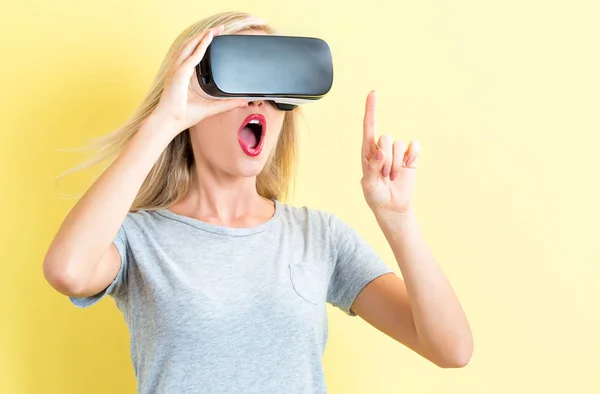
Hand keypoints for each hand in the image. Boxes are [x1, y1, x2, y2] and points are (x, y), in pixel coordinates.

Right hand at [152, 25, 247, 136]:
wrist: (170, 121)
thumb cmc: (183, 115)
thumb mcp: (211, 107)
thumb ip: (227, 104)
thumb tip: (243, 102)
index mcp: (182, 75)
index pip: (192, 54)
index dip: (202, 44)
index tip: (213, 38)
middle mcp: (178, 69)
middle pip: (191, 45)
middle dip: (204, 35)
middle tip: (219, 29)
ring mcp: (177, 69)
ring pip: (190, 45)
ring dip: (203, 35)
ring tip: (216, 29)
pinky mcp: (180, 72)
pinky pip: (193, 55)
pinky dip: (201, 45)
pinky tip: (209, 38)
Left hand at [361, 91, 420, 216]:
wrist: (393, 207)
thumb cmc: (376, 196)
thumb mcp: (369, 185)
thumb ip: (372, 168)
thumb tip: (380, 152)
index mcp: (368, 152)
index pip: (368, 126)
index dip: (371, 109)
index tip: (372, 93)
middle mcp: (382, 148)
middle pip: (386, 138)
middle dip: (386, 159)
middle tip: (384, 176)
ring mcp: (397, 152)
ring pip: (399, 145)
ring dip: (396, 164)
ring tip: (392, 177)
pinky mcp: (410, 157)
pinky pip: (414, 146)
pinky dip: (412, 155)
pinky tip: (408, 165)